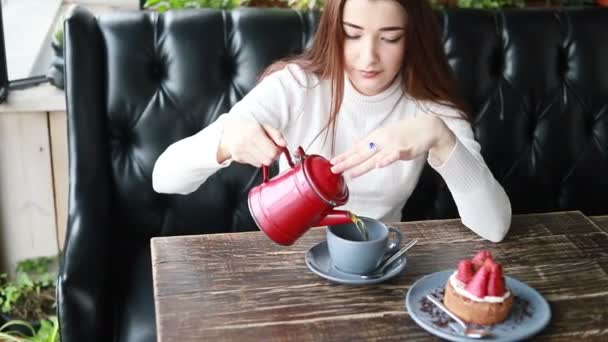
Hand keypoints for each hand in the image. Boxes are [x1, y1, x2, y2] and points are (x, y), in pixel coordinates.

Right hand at [217, 117, 285, 166]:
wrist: (229, 127)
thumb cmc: (249, 126)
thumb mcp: (264, 125)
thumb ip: (276, 134)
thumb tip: (284, 144)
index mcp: (254, 132)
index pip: (272, 152)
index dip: (278, 151)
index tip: (278, 147)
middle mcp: (245, 143)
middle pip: (268, 161)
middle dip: (272, 156)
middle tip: (270, 148)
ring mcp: (240, 152)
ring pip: (261, 164)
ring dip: (264, 158)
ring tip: (260, 148)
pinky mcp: (237, 158)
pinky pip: (254, 164)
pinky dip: (256, 159)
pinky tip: (253, 151)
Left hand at [330, 115, 455, 177]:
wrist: (426, 128)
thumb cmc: (405, 134)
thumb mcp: (385, 137)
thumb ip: (373, 144)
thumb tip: (358, 148)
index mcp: (375, 138)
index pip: (356, 148)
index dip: (344, 155)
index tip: (332, 162)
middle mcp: (380, 140)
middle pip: (360, 154)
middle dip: (346, 162)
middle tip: (334, 169)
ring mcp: (391, 145)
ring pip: (373, 157)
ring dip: (361, 166)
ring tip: (350, 173)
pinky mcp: (404, 149)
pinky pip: (393, 156)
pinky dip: (386, 160)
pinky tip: (379, 165)